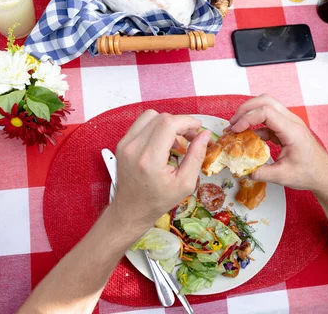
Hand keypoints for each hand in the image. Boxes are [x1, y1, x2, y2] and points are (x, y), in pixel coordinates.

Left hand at [112, 110, 210, 228]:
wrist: (130, 210)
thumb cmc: (158, 201)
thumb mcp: (184, 184)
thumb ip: (197, 156)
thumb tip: (205, 135)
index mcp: (149, 160)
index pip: (168, 124)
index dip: (187, 121)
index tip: (198, 129)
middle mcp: (133, 148)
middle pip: (161, 118)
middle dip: (180, 123)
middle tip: (191, 137)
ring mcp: (124, 144)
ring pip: (150, 116)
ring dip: (167, 124)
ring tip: (176, 141)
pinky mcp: (122, 144)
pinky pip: (141, 124)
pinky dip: (156, 128)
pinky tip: (163, 143)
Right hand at [229, 94, 327, 192]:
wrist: (324, 175)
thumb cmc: (309, 173)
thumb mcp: (283, 176)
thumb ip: (261, 173)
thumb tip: (243, 170)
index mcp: (292, 130)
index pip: (266, 112)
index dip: (247, 118)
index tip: (236, 130)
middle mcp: (291, 121)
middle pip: (265, 101)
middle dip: (246, 109)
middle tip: (233, 123)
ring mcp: (289, 123)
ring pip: (267, 105)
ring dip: (250, 113)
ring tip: (237, 126)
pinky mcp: (286, 128)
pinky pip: (268, 118)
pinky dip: (255, 123)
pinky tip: (246, 136)